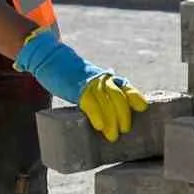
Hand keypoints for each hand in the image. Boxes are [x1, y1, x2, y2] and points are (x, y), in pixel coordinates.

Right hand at [14, 28, 148, 141]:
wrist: (50, 59)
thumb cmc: (71, 77)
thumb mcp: (90, 83)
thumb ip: (101, 94)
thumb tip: (112, 115)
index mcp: (106, 78)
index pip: (125, 86)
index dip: (135, 96)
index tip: (143, 107)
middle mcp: (101, 79)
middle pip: (118, 96)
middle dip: (123, 114)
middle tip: (124, 130)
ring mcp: (89, 83)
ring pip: (106, 100)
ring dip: (112, 119)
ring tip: (113, 135)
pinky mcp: (75, 88)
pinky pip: (90, 103)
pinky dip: (96, 115)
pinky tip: (100, 126)